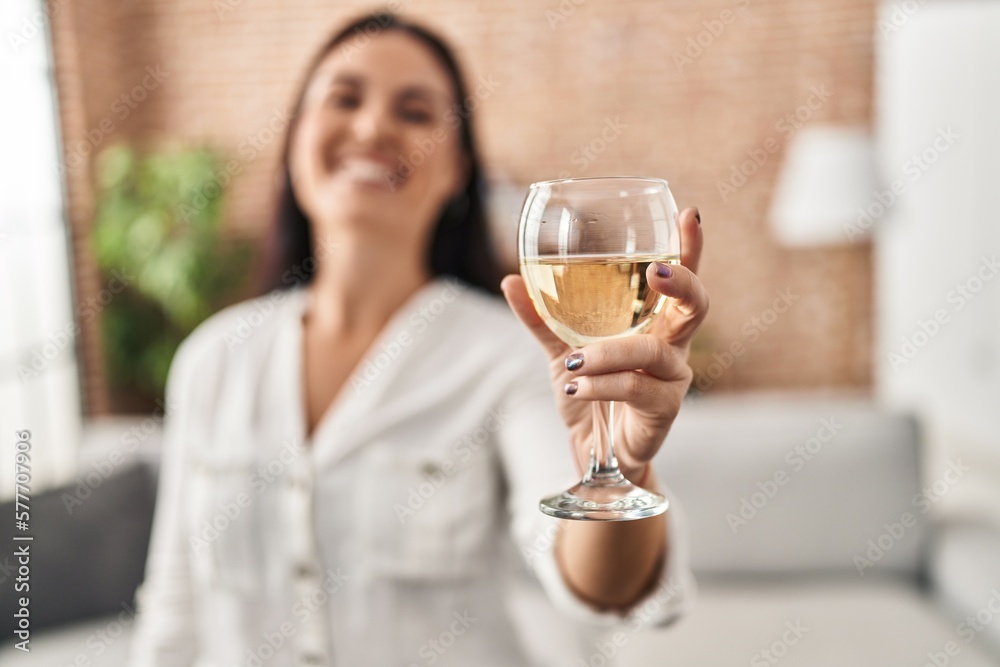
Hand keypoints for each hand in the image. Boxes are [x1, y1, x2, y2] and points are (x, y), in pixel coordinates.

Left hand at [502, 207, 708, 480]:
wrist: (596, 453)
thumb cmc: (590, 393)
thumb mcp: (560, 352)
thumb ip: (541, 318)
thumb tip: (510, 280)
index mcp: (653, 321)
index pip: (679, 277)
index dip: (689, 247)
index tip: (689, 214)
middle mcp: (671, 344)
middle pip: (695, 305)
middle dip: (682, 282)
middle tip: (656, 271)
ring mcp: (673, 377)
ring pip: (654, 349)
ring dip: (609, 352)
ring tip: (573, 361)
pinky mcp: (665, 408)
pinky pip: (637, 387)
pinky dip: (602, 383)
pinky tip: (577, 386)